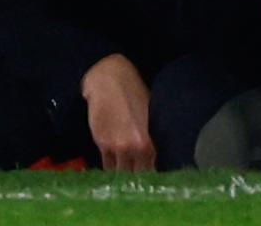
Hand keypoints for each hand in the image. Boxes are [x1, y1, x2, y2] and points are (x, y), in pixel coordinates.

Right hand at [81, 54, 155, 170]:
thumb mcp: (151, 115)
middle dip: (139, 179)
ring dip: (123, 176)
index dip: (153, 177)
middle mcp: (137, 147)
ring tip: (126, 177)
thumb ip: (153, 138)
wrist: (109, 80)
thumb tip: (157, 155)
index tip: (152, 179)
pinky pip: (107, 166)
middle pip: (138, 176)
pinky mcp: (103, 144)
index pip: (155, 170)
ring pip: (121, 173)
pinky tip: (114, 169)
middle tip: (139, 180)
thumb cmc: (134, 93)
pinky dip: (111, 169)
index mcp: (153, 139)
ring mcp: (119, 147)